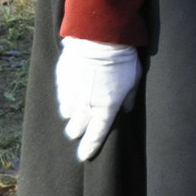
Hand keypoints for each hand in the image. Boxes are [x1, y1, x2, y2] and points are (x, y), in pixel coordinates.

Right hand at [55, 37, 139, 160]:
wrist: (99, 39)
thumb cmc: (122, 60)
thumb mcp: (133, 79)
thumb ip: (130, 98)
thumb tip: (127, 109)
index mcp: (106, 108)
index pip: (96, 135)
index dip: (89, 147)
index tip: (83, 156)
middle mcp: (86, 106)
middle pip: (74, 130)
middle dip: (78, 129)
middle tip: (83, 124)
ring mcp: (70, 95)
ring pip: (66, 114)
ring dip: (72, 112)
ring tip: (81, 101)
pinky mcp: (61, 83)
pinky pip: (61, 96)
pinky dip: (67, 96)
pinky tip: (75, 86)